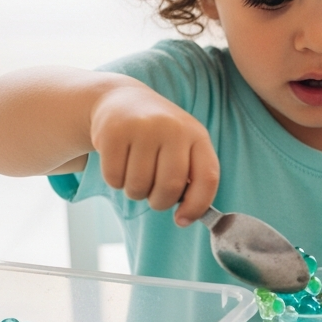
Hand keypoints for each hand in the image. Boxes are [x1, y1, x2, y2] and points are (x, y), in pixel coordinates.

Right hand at [88, 82, 217, 225]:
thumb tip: (185, 218)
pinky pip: (114, 178)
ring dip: (135, 192)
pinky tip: (119, 163)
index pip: (207, 178)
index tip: (182, 220)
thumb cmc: (159, 135)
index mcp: (197, 135)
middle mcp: (173, 128)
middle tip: (152, 195)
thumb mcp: (183, 146)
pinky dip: (115, 181)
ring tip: (136, 173)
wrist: (123, 100)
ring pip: (139, 186)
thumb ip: (191, 178)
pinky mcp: (114, 131)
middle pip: (170, 187)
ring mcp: (143, 128)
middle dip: (159, 202)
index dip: (197, 206)